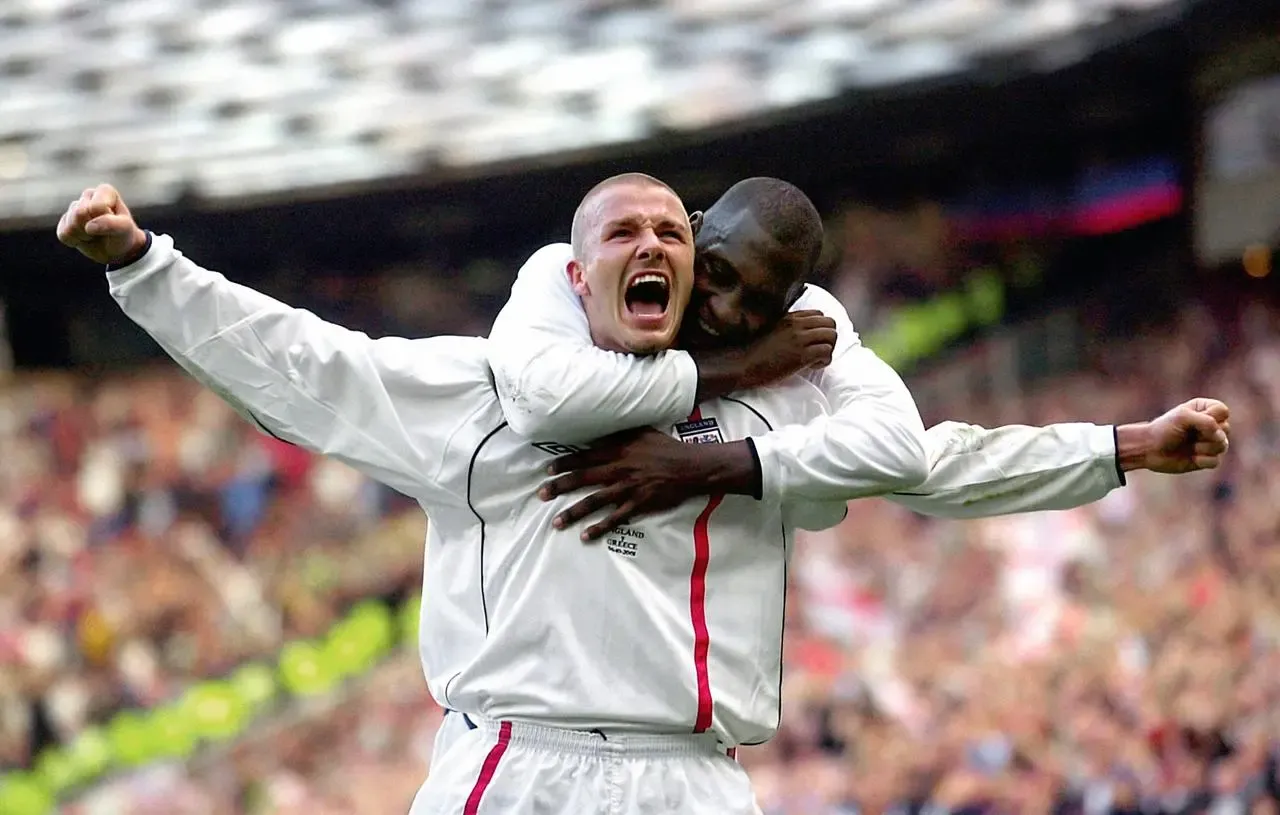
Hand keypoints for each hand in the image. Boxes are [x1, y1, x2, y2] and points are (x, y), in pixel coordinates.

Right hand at [56, 184, 148, 265]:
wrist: (118, 249)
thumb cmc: (123, 235)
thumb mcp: (124, 229)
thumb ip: (111, 224)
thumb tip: (89, 226)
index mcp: (105, 191)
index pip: (96, 207)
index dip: (104, 220)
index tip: (114, 222)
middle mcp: (88, 195)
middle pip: (79, 214)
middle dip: (92, 228)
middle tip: (104, 231)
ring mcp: (74, 207)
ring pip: (70, 226)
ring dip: (84, 236)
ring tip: (96, 234)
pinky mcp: (65, 221)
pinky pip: (63, 234)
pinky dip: (76, 241)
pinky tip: (85, 238)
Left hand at [537, 429, 754, 540]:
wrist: (689, 467)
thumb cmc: (666, 447)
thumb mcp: (641, 432)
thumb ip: (619, 433)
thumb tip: (600, 432)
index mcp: (618, 450)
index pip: (584, 457)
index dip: (565, 463)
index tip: (548, 470)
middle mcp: (618, 469)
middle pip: (583, 479)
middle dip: (559, 487)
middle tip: (541, 495)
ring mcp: (627, 489)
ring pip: (594, 501)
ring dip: (573, 512)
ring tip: (556, 522)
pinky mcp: (637, 504)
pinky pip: (614, 518)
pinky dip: (599, 528)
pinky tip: (585, 536)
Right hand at [737, 310, 836, 388]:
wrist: (744, 364)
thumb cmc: (755, 352)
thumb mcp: (772, 329)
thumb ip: (788, 326)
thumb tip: (803, 333)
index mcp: (790, 318)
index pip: (819, 314)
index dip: (820, 328)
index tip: (812, 341)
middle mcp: (796, 325)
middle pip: (830, 323)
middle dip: (829, 338)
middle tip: (818, 350)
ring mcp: (799, 339)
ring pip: (832, 336)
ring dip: (828, 349)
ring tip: (816, 359)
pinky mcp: (801, 355)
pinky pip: (826, 352)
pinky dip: (824, 361)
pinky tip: (812, 366)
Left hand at [1121, 398, 1230, 473]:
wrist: (1149, 449)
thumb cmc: (1164, 429)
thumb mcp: (1182, 417)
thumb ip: (1206, 421)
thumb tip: (1221, 436)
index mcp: (1205, 409)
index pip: (1223, 411)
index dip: (1210, 417)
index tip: (1191, 419)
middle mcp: (1211, 425)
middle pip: (1226, 429)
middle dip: (1206, 434)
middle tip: (1188, 434)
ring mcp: (1210, 442)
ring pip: (1222, 446)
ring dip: (1203, 447)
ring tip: (1189, 446)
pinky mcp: (1207, 459)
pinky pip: (1215, 461)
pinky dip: (1202, 460)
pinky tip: (1190, 458)